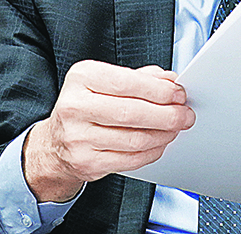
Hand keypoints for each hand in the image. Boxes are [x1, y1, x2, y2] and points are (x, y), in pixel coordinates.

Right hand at [23, 61, 194, 201]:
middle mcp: (75, 106)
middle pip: (132, 112)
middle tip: (185, 114)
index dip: (158, 90)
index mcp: (82, 77)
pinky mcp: (86, 163)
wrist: (56, 142)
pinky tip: (160, 143)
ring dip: (163, 134)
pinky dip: (152, 151)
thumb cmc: (88, 105)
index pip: (127, 82)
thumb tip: (171, 81)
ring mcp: (77, 137)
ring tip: (175, 128)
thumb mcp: (107, 81)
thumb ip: (141, 77)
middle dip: (167, 114)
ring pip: (134, 138)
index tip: (178, 93)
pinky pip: (130, 159)